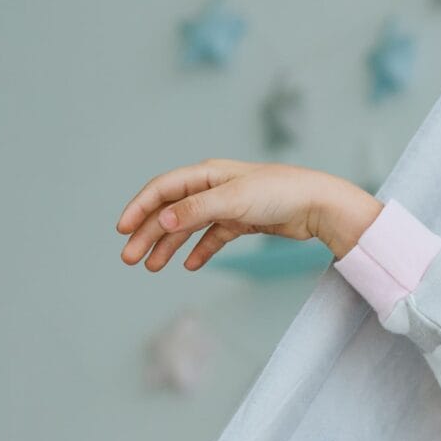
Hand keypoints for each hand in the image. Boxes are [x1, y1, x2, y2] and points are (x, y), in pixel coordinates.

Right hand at [113, 159, 382, 270]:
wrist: (319, 205)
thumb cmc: (279, 194)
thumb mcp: (232, 200)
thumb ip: (196, 210)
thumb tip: (162, 221)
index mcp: (206, 174)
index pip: (162, 190)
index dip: (140, 208)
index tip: (122, 229)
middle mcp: (213, 188)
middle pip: (171, 211)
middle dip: (148, 234)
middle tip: (129, 258)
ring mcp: (227, 206)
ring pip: (189, 227)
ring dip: (169, 246)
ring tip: (152, 266)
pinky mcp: (242, 222)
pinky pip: (213, 238)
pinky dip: (200, 251)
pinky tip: (190, 266)